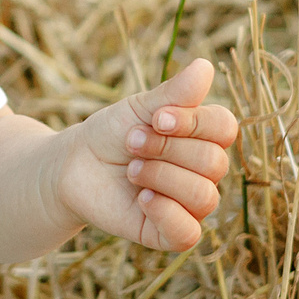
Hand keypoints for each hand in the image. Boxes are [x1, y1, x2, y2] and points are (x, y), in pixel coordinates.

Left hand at [52, 59, 236, 251]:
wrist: (73, 167)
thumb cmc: (111, 134)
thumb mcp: (139, 108)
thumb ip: (174, 93)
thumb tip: (205, 65)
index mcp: (203, 137)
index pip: (225, 128)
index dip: (193, 123)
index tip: (156, 117)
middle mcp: (203, 172)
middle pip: (213, 162)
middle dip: (166, 150)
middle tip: (131, 143)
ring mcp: (189, 204)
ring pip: (204, 196)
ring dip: (161, 177)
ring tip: (130, 170)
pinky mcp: (170, 233)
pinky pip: (189, 232)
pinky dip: (166, 212)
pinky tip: (141, 198)